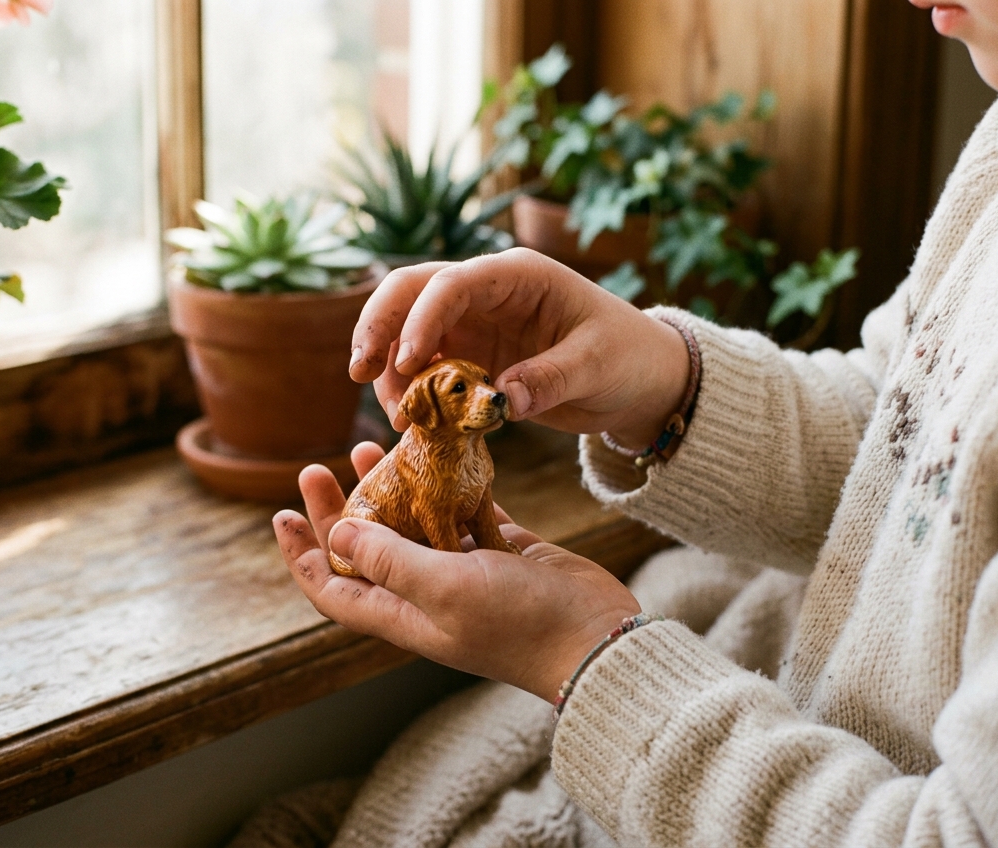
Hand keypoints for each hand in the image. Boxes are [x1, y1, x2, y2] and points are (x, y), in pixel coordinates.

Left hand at [275, 443, 642, 700]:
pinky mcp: (501, 550)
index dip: (301, 555)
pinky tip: (439, 453)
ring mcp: (466, 571)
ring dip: (388, 489)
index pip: (333, 587)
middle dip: (337, 509)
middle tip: (316, 466)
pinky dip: (448, 484)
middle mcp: (428, 593)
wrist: (596, 637)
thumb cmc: (520, 623)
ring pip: (412, 524)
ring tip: (368, 448)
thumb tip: (336, 532)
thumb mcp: (445, 588)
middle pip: (366, 549)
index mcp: (405, 613)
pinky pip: (463, 511)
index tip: (280, 513)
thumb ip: (390, 559)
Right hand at [348, 248, 690, 447]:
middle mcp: (485, 292)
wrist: (639, 377)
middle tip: (358, 374)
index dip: (420, 319)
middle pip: (409, 292)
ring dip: (388, 370)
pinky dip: (408, 392)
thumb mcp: (598, 366)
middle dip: (377, 328)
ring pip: (405, 331)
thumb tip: (501, 399)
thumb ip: (550, 378)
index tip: (406, 364)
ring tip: (399, 418)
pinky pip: (422, 368)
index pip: (451, 283)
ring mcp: (471, 324)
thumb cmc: (627, 356)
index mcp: (517, 276)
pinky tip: (409, 423)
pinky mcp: (467, 357)